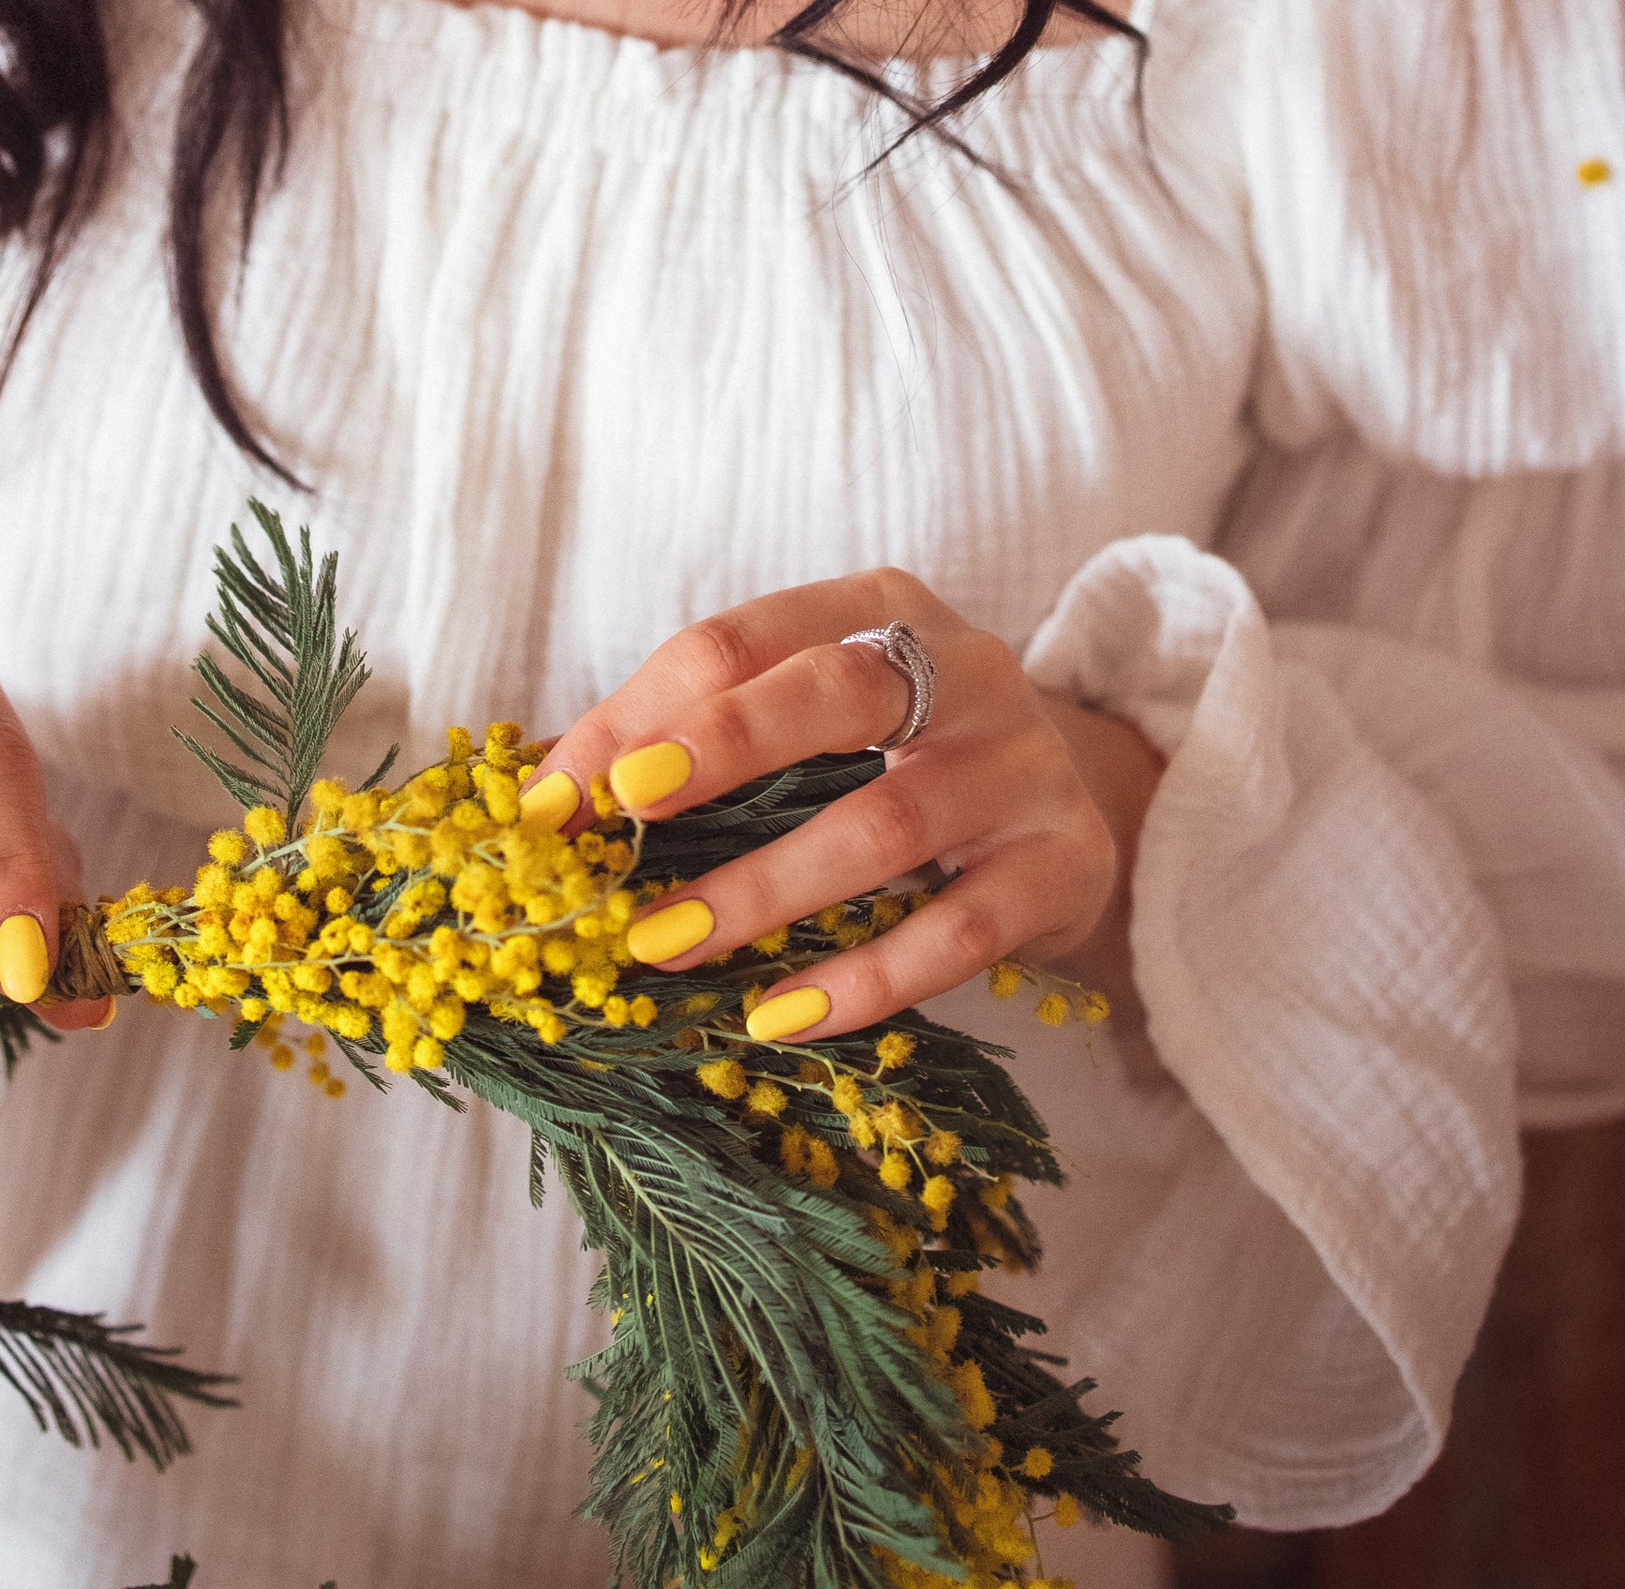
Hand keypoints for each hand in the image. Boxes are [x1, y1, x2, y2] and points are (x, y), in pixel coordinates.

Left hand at [524, 571, 1161, 1043]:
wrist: (1080, 803)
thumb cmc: (902, 757)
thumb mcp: (814, 723)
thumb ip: (693, 741)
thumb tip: (544, 796)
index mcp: (879, 609)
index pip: (743, 639)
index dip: (642, 710)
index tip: (558, 794)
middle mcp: (963, 668)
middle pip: (832, 692)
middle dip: (718, 747)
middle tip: (623, 812)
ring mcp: (1022, 765)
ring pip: (885, 823)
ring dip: (764, 888)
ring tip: (667, 944)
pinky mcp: (1064, 864)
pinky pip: (959, 930)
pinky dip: (866, 978)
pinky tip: (783, 1014)